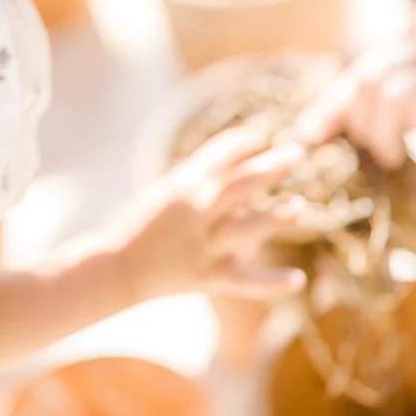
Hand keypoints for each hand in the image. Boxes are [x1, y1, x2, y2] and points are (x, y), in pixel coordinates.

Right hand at [119, 125, 309, 303]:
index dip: (243, 140)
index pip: (218, 155)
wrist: (116, 268)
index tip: (264, 133)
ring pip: (242, 231)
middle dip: (267, 169)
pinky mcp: (207, 277)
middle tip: (296, 153)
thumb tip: (254, 171)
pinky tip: (298, 279)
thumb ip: (209, 180)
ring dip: (272, 219)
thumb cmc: (145, 224)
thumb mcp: (171, 191)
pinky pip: (243, 281)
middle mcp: (195, 213)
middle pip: (236, 186)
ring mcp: (202, 246)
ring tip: (299, 207)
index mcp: (184, 185)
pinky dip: (270, 283)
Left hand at [297, 9, 415, 165]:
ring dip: (372, 129)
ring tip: (384, 155)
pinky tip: (408, 141)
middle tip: (334, 150)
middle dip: (338, 117)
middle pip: (361, 74)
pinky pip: (411, 98)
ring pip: (378, 87)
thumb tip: (390, 120)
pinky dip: (398, 124)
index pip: (364, 64)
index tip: (308, 134)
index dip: (331, 102)